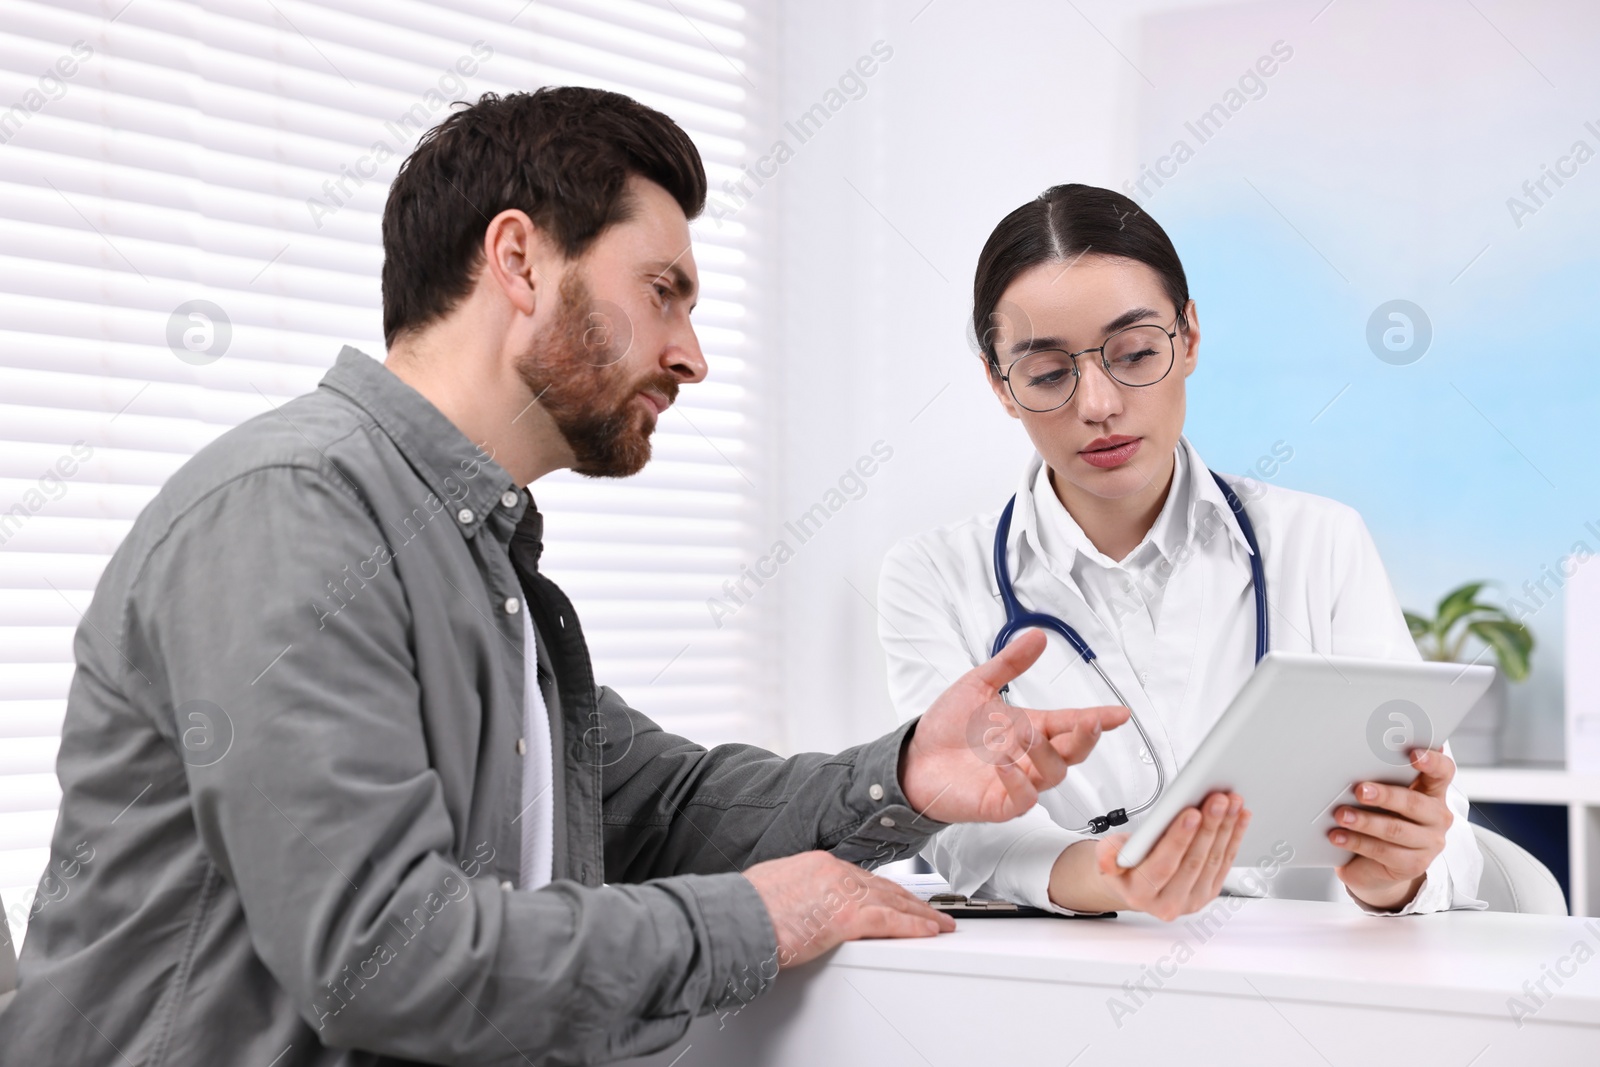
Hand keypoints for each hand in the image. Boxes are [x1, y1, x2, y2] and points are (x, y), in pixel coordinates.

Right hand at [741, 851, 955, 968]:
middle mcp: (834, 871)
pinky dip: (914, 926)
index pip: (863, 877)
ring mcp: (842, 893)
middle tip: (932, 910)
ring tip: (940, 923)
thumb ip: (798, 889)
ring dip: (921, 915)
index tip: (899, 897)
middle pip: (884, 886)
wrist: (736, 919)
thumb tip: (802, 902)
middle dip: (911, 900)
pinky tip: (929, 930)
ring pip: (894, 901)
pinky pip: (890, 921)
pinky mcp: (846, 917)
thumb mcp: (774, 886)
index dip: (886, 890)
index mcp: (818, 863)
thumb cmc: (745, 910)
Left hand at [899, 629, 1128, 822]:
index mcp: (1031, 728)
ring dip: (1043, 753)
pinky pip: (1023, 799)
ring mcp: (1018, 781)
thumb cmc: (946, 728)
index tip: (1120, 713)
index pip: (1072, 723)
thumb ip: (1009, 664)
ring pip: (1052, 774)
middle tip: (1086, 723)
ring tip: (1020, 735)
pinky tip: (1005, 764)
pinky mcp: (1000, 804)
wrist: (914, 758)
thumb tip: (1038, 636)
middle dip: (1085, 738)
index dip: (1099, 719)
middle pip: (1073, 752)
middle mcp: (1030, 756)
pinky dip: (1019, 782)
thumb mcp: (978, 685)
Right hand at [1051, 792, 1248, 919]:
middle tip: (1219, 800)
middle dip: (1209, 826)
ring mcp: (1192, 900)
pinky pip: (1225, 862)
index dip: (1179, 838)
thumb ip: (1107, 854)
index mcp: (1140, 894)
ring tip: (1232, 803)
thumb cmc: (1124, 864)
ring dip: (1226, 828)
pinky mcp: (1208, 892)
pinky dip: (1234, 837)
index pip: (1164, 865)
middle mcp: (1168, 903)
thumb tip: (1107, 860)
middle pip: (1194, 861)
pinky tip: (1239, 818)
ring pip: (1214, 860)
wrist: (1135, 883)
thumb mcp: (1107, 855)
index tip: (1192, 812)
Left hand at [1332, 747, 1453, 910]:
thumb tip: (1355, 759)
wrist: (1376, 864)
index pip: (1443, 772)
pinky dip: (1356, 842)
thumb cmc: (1379, 817)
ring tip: (1340, 815)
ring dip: (1364, 821)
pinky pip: (1383, 852)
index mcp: (1433, 791)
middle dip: (1385, 795)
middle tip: (1359, 790)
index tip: (1413, 754)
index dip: (1432, 762)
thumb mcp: (1384, 797)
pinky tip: (1337, 837)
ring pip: (1396, 830)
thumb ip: (1381, 777)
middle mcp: (1437, 817)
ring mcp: (1429, 843)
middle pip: (1414, 803)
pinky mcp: (1414, 865)